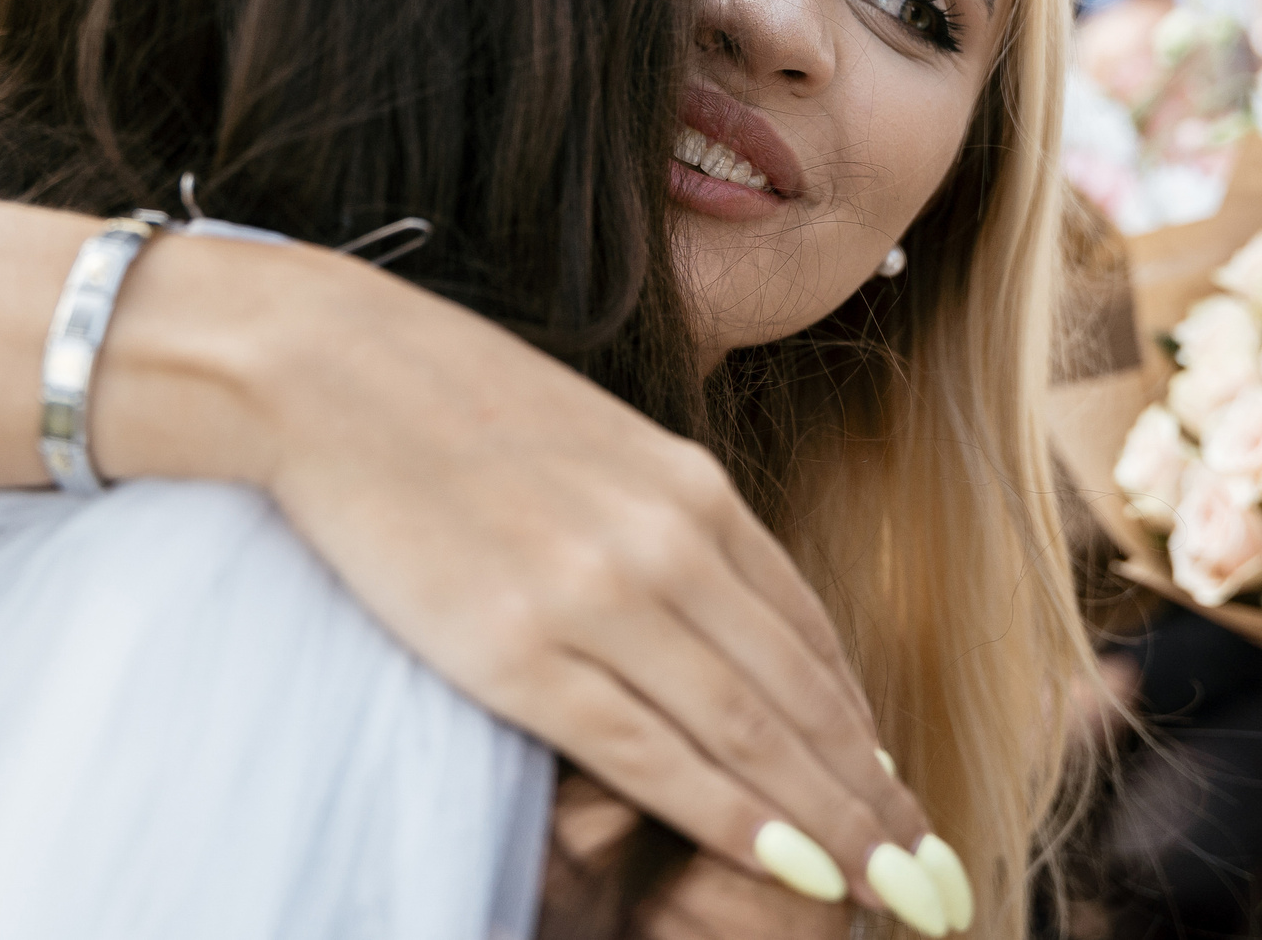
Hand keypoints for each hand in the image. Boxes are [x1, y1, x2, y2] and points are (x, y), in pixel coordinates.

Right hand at [101, 237, 937, 920]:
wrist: (335, 372)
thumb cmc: (455, 405)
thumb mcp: (597, 442)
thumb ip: (665, 519)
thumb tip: (719, 602)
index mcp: (691, 489)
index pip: (807, 631)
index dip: (858, 726)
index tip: (891, 792)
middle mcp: (668, 543)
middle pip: (799, 695)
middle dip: (870, 798)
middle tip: (926, 873)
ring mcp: (598, 598)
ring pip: (748, 734)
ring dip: (826, 824)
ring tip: (880, 889)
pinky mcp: (520, 651)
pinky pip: (651, 753)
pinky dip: (731, 817)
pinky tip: (784, 861)